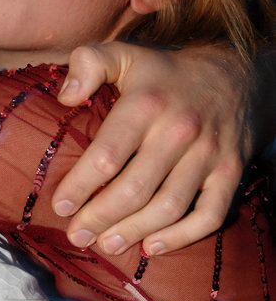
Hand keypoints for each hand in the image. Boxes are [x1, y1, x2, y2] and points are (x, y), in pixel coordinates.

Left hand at [52, 41, 251, 254]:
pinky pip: (210, 215)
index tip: (60, 205)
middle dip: (99, 217)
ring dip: (133, 232)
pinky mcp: (231, 172)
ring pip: (168, 207)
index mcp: (146, 103)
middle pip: (134, 189)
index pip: (107, 154)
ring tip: (105, 245)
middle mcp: (179, 130)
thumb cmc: (167, 73)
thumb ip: (89, 63)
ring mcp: (209, 154)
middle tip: (77, 234)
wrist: (239, 74)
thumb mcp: (125, 54)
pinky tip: (152, 247)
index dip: (80, 185)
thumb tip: (64, 98)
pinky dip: (182, 237)